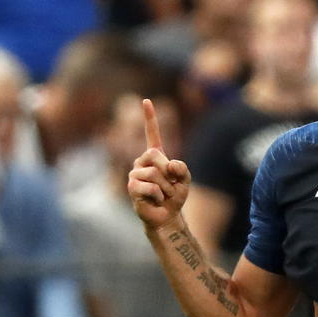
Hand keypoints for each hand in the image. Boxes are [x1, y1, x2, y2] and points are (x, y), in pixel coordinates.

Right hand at [127, 99, 190, 230]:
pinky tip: (155, 200)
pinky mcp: (132, 188)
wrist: (167, 216)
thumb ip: (182, 168)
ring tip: (162, 194)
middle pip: (156, 156)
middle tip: (169, 186)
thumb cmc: (174, 196)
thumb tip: (168, 163)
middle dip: (169, 173)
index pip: (152, 134)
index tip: (146, 100)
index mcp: (155, 156)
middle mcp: (142, 162)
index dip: (149, 117)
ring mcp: (135, 174)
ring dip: (165, 188)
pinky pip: (151, 187)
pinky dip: (159, 195)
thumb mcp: (185, 179)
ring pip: (154, 174)